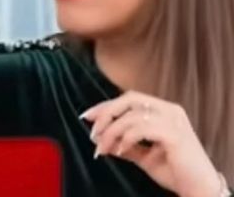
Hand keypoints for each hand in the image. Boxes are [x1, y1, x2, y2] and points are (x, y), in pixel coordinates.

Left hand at [84, 91, 223, 196]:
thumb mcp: (143, 155)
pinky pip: (141, 129)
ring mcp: (174, 121)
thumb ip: (123, 144)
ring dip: (112, 132)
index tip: (87, 117)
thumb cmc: (175, 171)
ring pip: (132, 116)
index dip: (106, 105)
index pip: (130, 99)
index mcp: (165, 111)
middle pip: (129, 100)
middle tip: (93, 132)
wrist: (200, 188)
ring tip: (104, 148)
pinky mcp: (175, 135)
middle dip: (106, 114)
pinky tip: (120, 150)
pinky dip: (126, 138)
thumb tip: (97, 137)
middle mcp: (171, 111)